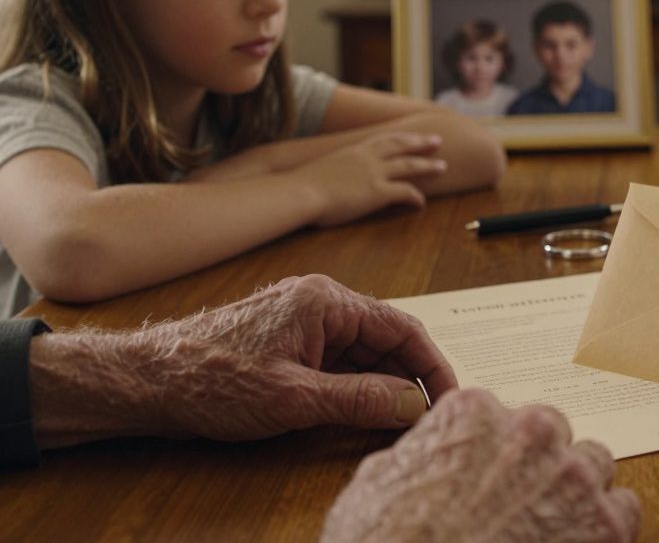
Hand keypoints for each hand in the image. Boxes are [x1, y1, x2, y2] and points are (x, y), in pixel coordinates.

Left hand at [140, 275, 454, 440]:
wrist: (147, 380)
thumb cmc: (209, 379)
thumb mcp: (294, 399)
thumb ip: (360, 400)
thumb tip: (412, 406)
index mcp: (325, 300)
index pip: (403, 327)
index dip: (433, 365)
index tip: (450, 397)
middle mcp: (320, 301)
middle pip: (387, 337)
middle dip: (412, 376)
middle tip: (430, 416)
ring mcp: (304, 319)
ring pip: (365, 350)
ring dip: (385, 383)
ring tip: (400, 420)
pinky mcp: (291, 339)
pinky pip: (340, 359)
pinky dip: (358, 384)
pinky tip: (364, 411)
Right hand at [291, 132, 446, 226]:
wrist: (298, 192)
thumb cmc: (300, 186)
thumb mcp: (320, 171)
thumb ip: (333, 171)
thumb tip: (332, 177)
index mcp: (353, 151)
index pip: (383, 139)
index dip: (401, 137)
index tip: (414, 135)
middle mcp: (367, 158)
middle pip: (401, 146)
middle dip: (421, 143)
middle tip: (438, 141)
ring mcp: (373, 173)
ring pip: (409, 166)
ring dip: (427, 166)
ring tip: (443, 167)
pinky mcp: (377, 192)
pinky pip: (404, 192)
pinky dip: (416, 197)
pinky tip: (421, 204)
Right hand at [322, 389, 640, 542]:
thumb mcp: (378, 482)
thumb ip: (422, 454)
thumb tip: (429, 458)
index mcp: (474, 412)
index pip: (504, 416)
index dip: (497, 452)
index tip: (491, 476)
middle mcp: (530, 432)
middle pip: (554, 435)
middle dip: (540, 465)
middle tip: (519, 503)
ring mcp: (572, 476)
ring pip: (594, 464)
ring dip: (577, 490)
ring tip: (550, 524)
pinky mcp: (604, 524)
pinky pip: (625, 509)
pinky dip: (607, 526)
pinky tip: (578, 542)